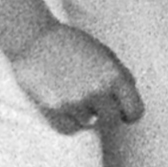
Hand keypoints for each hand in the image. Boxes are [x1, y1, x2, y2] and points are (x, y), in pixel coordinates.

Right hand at [4, 22, 138, 135]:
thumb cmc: (69, 42)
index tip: (120, 110)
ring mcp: (75, 101)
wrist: (32, 37)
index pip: (135, 111)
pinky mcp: (54, 109)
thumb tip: (127, 99)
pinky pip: (69, 128)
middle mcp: (97, 91)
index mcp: (114, 76)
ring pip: (89, 124)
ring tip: (71, 94)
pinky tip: (62, 103)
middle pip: (112, 121)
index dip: (128, 112)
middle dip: (105, 113)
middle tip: (93, 102)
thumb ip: (120, 75)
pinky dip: (67, 120)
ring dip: (83, 113)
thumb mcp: (103, 52)